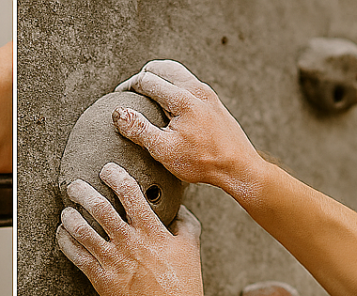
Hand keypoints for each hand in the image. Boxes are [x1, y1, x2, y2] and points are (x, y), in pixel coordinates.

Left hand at [56, 162, 209, 295]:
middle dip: (82, 191)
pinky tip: (62, 233)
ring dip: (70, 215)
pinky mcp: (101, 280)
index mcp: (152, 231)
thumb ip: (185, 221)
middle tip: (75, 185)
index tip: (106, 169)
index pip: (129, 192)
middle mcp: (129, 243)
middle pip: (99, 207)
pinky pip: (76, 256)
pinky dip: (65, 241)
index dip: (114, 175)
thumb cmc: (184, 285)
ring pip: (82, 230)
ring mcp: (113, 262)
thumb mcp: (191, 246)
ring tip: (67, 209)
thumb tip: (178, 205)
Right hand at [113, 60, 263, 192]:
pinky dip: (174, 86)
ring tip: (147, 96)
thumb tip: (119, 113)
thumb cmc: (202, 161)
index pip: (147, 80)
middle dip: (144, 76)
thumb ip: (140, 130)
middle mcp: (196, 89)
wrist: (237, 166)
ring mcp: (207, 94)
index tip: (118, 97)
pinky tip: (169, 106)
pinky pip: (189, 84)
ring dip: (160, 79)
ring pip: (177, 73)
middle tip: (131, 92)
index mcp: (182, 98)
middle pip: (163, 68)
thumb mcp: (164, 150)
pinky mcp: (213, 102)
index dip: (128, 87)